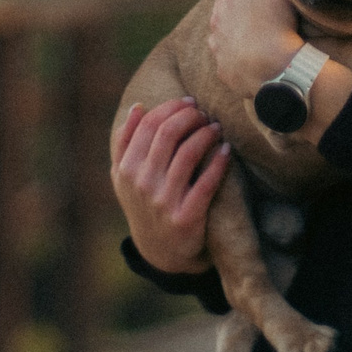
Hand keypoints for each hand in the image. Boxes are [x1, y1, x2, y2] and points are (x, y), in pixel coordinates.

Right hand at [110, 97, 228, 273]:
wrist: (159, 250)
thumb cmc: (143, 202)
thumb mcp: (124, 177)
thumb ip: (124, 142)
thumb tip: (137, 107)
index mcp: (126, 169)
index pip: (148, 125)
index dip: (171, 107)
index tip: (188, 102)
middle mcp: (142, 184)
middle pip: (168, 134)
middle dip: (190, 116)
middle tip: (203, 113)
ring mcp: (163, 202)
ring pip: (188, 153)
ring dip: (206, 134)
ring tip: (216, 128)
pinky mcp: (186, 218)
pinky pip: (206, 183)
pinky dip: (218, 163)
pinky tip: (227, 151)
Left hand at [209, 0, 304, 95]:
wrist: (273, 66)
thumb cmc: (276, 24)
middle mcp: (218, 18)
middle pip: (225, 6)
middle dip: (236, 6)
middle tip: (255, 12)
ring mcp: (218, 43)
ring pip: (221, 32)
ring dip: (231, 31)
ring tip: (250, 36)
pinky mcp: (221, 66)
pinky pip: (226, 57)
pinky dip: (233, 55)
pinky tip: (247, 57)